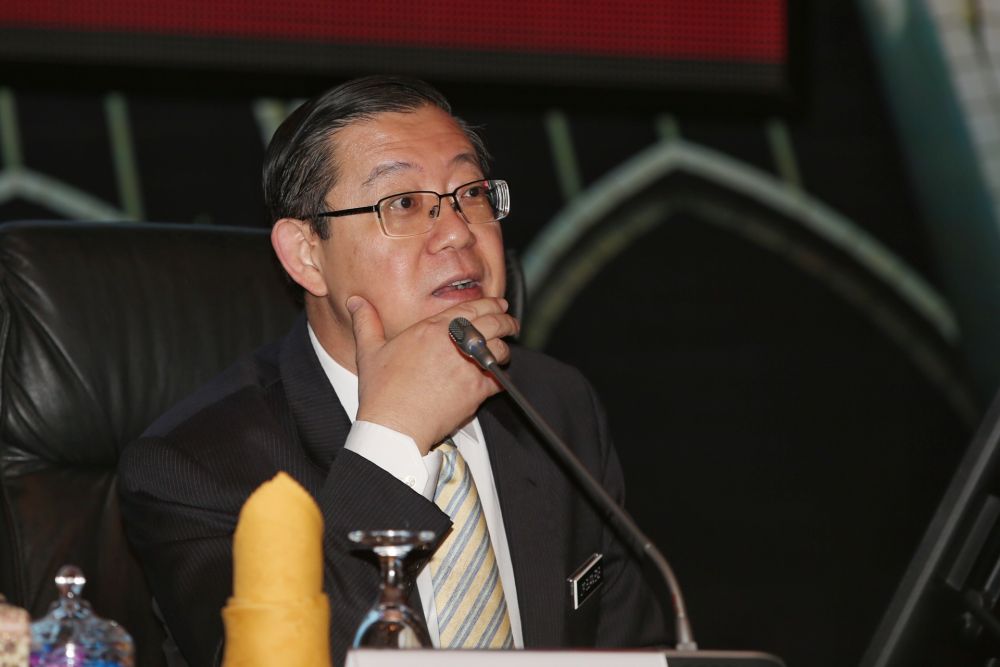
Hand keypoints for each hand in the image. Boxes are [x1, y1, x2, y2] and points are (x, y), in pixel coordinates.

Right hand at [348, 295, 519, 453]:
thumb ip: (366, 322)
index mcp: (432, 329)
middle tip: (511, 322)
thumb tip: (356, 302)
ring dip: (504, 349)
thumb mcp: (369, 351)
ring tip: (504, 350)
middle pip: (493, 323)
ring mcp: (467, 366)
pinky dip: (501, 378)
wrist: (395, 425)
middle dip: (506, 320)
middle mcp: (454, 343)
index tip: (498, 304)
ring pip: (499, 350)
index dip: (490, 303)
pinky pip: (499, 379)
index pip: (471, 307)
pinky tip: (498, 378)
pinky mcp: (476, 390)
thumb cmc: (382, 392)